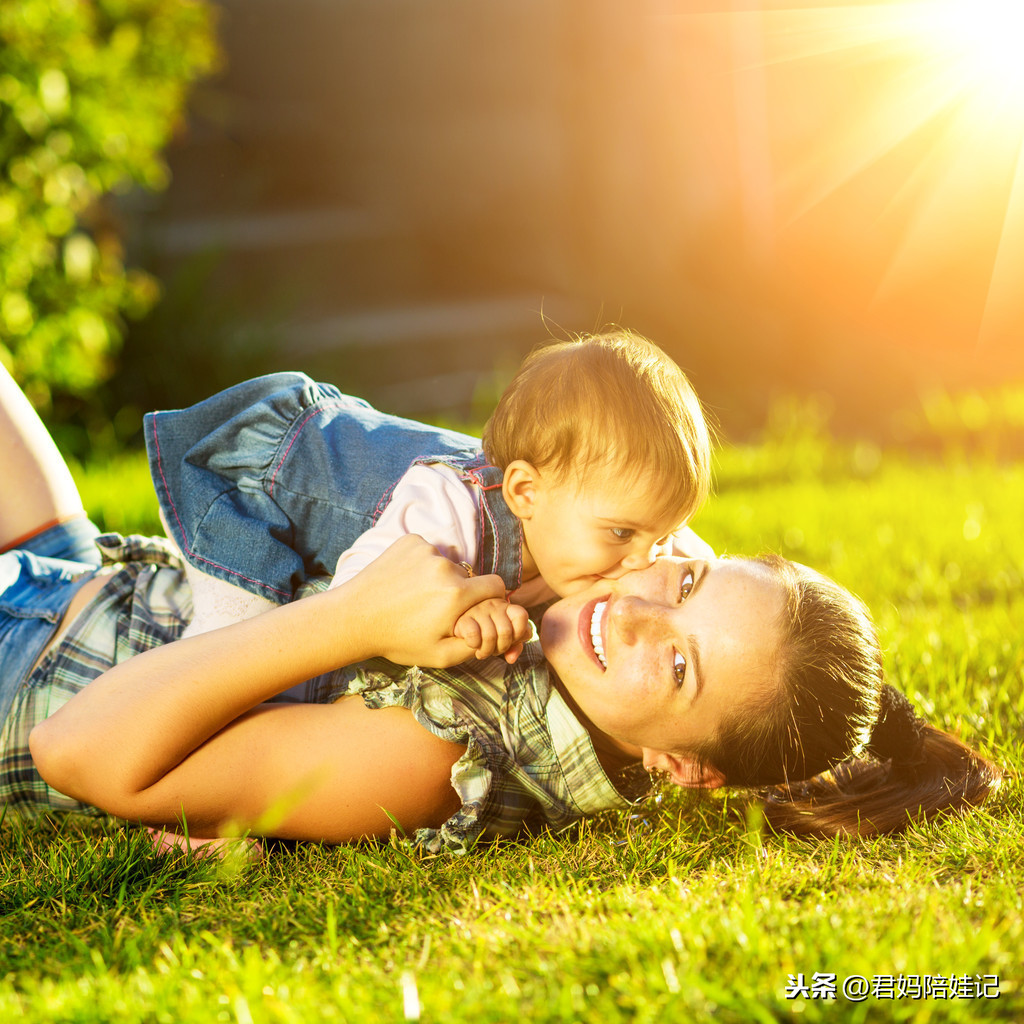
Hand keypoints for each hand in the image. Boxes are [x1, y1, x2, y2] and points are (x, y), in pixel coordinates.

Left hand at [336, 535, 508, 667]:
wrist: (353, 618)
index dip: (490, 598)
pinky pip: (428, 551)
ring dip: (437, 578)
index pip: (497, 585)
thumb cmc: (397, 640)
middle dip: (458, 592)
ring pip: (447, 564)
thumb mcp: (440, 655)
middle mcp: (445, 567)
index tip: (475, 607)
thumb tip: (501, 629)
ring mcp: (426, 550)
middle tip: (433, 609)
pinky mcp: (410, 541)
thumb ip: (477, 643)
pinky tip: (404, 583)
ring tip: (413, 597)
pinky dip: (420, 565)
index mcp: (457, 595)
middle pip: (469, 577)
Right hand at [454, 597, 529, 663]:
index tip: (511, 640)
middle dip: (501, 648)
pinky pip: (473, 635)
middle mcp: (493, 604)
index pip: (521, 615)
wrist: (459, 628)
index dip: (518, 633)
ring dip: (486, 651)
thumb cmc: (487, 632)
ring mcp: (478, 610)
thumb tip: (511, 659)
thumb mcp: (505, 637)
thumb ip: (516, 645)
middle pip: (505, 631)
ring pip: (489, 636)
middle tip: (494, 650)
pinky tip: (472, 645)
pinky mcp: (463, 618)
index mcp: (506, 607)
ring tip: (482, 652)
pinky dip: (474, 645)